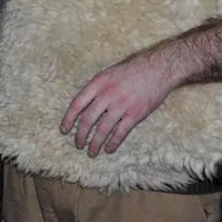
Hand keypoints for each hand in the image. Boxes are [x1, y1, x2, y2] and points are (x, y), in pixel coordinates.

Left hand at [60, 44, 179, 156]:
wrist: (158, 69)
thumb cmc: (131, 71)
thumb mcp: (108, 74)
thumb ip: (96, 89)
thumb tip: (83, 107)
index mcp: (98, 83)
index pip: (77, 104)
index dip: (69, 119)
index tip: (64, 130)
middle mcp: (107, 95)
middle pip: (88, 120)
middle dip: (81, 135)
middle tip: (78, 144)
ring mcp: (122, 105)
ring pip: (103, 130)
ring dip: (95, 143)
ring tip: (91, 152)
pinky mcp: (135, 114)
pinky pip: (121, 133)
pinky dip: (113, 143)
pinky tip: (108, 149)